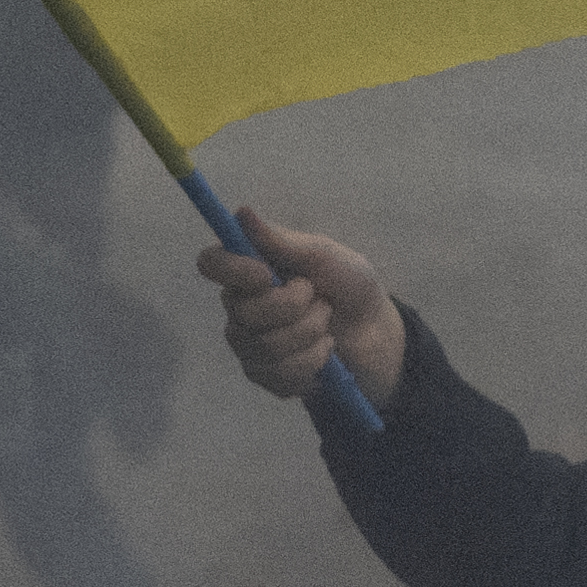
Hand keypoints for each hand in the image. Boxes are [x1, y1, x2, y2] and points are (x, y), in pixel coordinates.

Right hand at [208, 213, 405, 409]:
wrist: (375, 331)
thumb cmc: (348, 285)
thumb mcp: (325, 256)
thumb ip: (283, 241)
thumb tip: (242, 212)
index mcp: (250, 269)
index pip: (212, 263)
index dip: (233, 270)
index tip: (267, 275)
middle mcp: (239, 306)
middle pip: (242, 311)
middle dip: (293, 306)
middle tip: (319, 298)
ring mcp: (249, 343)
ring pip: (265, 344)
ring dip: (310, 331)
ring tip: (326, 322)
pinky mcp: (265, 374)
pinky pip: (280, 372)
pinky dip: (314, 359)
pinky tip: (324, 351)